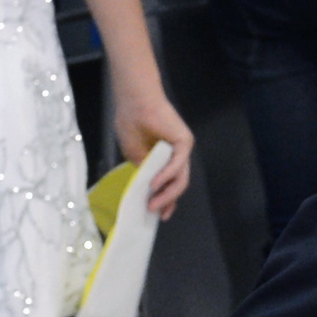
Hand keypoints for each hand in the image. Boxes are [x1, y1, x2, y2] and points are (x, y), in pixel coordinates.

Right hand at [111, 83, 193, 214]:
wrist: (135, 102)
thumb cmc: (131, 123)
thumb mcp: (134, 155)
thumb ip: (144, 171)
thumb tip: (148, 190)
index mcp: (164, 158)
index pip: (169, 184)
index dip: (164, 200)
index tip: (156, 214)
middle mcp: (176, 155)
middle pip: (177, 184)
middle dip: (167, 201)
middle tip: (155, 213)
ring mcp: (182, 150)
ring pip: (180, 179)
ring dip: (167, 194)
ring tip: (153, 204)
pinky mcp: (184, 143)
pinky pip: (177, 165)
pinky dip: (166, 176)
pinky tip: (155, 185)